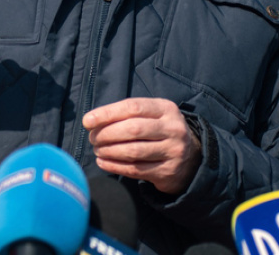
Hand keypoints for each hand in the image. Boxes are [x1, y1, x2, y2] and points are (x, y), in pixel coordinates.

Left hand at [82, 98, 201, 193]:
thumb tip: (91, 121)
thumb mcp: (151, 116)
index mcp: (166, 109)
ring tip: (97, 150)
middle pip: (132, 129)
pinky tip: (103, 163)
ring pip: (133, 151)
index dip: (107, 113)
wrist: (190, 158)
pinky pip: (135, 170)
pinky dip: (114, 166)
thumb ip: (126, 115)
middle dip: (106, 134)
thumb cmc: (159, 131)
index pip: (132, 107)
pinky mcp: (168, 172)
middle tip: (92, 139)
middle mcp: (173, 129)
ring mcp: (173, 151)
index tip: (87, 121)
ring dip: (109, 151)